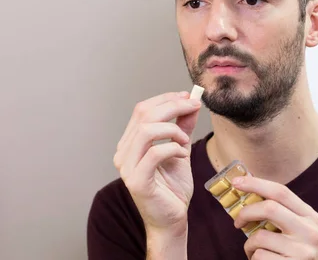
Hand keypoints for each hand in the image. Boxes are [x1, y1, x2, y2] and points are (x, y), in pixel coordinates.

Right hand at [113, 91, 201, 234]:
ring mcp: (127, 168)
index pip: (142, 110)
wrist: (172, 220)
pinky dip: (173, 148)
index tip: (189, 96)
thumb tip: (191, 103)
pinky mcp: (137, 181)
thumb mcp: (180, 150)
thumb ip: (183, 127)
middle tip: (194, 106)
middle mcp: (123, 153)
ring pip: (146, 131)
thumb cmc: (173, 188)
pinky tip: (183, 153)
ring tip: (185, 140)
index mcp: (130, 143)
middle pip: (144, 115)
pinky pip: (154, 153)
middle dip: (173, 106)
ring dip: (172, 129)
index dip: (166, 99)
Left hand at [232, 176, 317, 259]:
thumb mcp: (300, 230)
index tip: (236, 182)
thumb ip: (281, 214)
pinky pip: (259, 256)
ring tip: (255, 252)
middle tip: (237, 222)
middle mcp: (310, 231)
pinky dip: (253, 259)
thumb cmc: (299, 254)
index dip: (256, 184)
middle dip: (246, 212)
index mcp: (310, 216)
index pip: (281, 192)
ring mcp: (303, 251)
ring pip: (259, 237)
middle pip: (269, 208)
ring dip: (249, 245)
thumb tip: (247, 193)